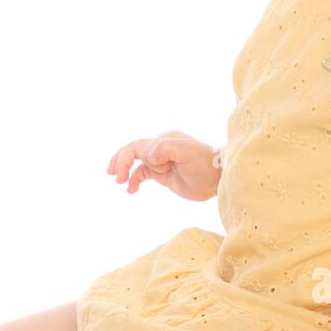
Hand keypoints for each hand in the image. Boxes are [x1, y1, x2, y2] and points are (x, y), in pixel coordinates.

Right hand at [106, 129, 220, 201]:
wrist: (217, 179)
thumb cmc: (204, 164)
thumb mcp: (187, 153)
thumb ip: (167, 149)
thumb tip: (148, 155)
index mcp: (164, 140)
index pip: (137, 146)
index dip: (126, 158)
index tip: (123, 174)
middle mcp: (160, 148)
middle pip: (132, 151)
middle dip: (120, 162)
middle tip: (113, 175)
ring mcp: (160, 161)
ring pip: (135, 162)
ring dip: (124, 170)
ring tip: (118, 181)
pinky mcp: (162, 173)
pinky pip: (142, 174)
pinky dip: (134, 180)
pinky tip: (130, 190)